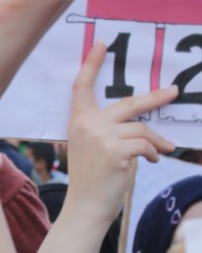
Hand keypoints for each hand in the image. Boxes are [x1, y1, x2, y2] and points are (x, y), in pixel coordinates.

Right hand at [64, 43, 176, 228]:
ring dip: (157, 141)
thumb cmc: (91, 181)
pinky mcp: (117, 150)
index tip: (102, 45)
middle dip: (155, 98)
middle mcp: (88, 124)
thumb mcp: (91, 149)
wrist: (86, 208)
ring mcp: (102, 136)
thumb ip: (105, 130)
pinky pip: (145, 145)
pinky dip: (153, 153)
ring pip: (141, 129)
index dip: (91, 64)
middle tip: (174, 92)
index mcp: (78, 121)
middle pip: (128, 103)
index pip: (82, 87)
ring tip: (164, 151)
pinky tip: (151, 162)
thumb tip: (141, 123)